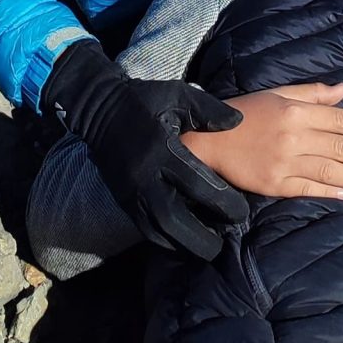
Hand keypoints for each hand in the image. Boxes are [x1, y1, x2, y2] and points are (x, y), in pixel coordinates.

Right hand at [42, 40, 249, 258]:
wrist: (101, 108)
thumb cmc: (145, 100)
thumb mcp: (178, 95)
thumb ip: (208, 111)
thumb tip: (238, 123)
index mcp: (163, 150)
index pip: (197, 184)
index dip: (222, 202)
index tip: (241, 211)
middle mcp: (146, 177)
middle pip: (175, 220)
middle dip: (202, 236)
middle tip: (225, 240)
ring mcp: (132, 192)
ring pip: (159, 231)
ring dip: (185, 243)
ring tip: (209, 247)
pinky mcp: (124, 199)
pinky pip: (145, 230)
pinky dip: (166, 240)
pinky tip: (183, 241)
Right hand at [183, 81, 342, 201]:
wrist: (211, 140)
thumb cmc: (247, 113)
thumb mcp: (278, 94)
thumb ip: (312, 94)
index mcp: (294, 111)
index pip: (337, 118)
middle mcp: (293, 137)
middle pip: (337, 146)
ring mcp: (284, 163)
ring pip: (328, 170)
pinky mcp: (275, 185)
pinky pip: (308, 189)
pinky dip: (329, 191)